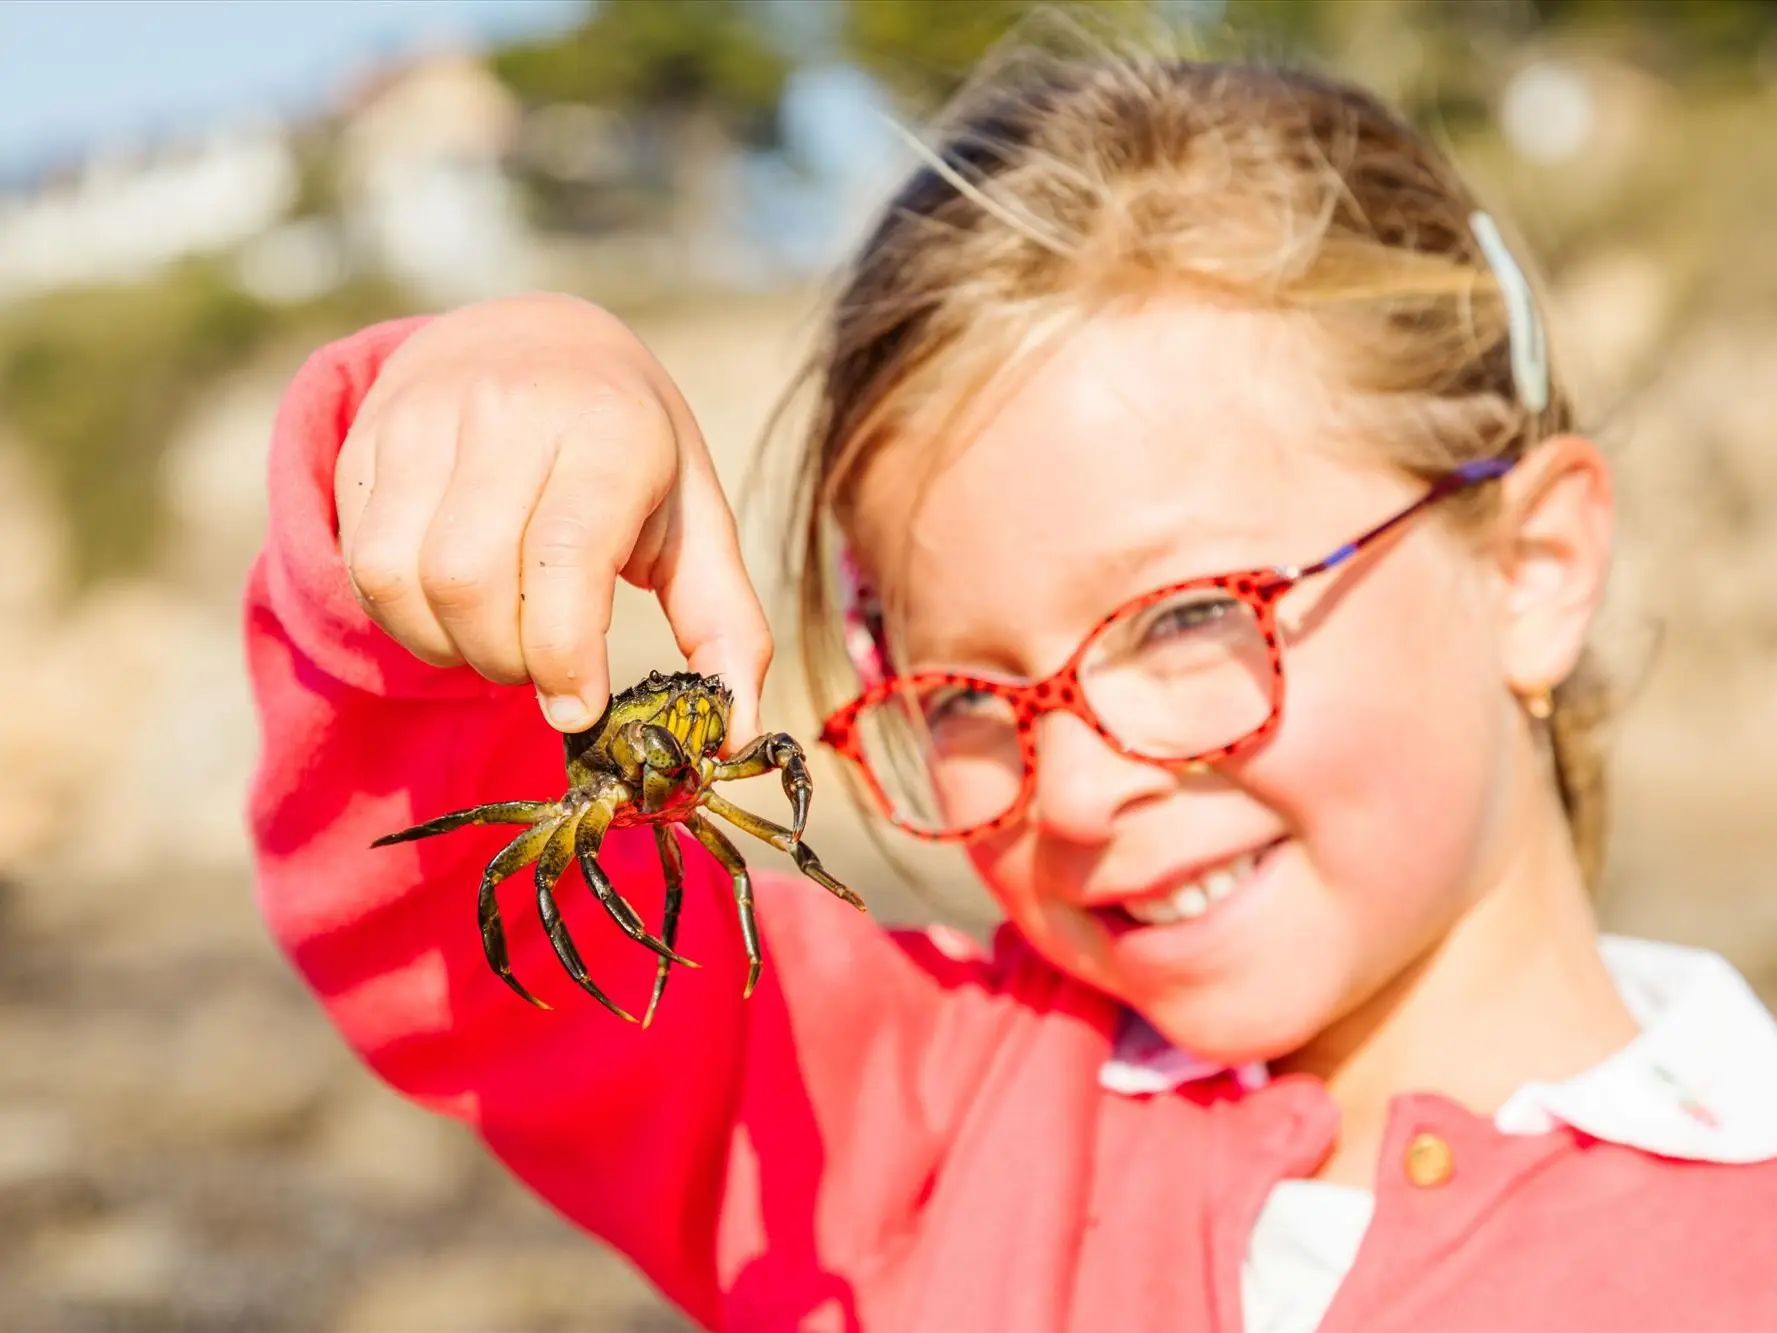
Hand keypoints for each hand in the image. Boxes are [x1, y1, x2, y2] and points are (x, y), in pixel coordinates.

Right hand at [334, 292, 771, 741]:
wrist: (534, 335)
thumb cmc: (632, 450)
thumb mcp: (696, 520)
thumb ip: (726, 627)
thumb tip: (738, 738)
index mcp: (608, 428)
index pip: (564, 555)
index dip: (564, 654)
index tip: (580, 708)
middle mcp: (509, 409)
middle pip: (469, 580)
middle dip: (505, 659)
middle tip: (541, 668)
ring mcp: (423, 417)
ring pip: (400, 577)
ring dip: (446, 645)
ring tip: (496, 636)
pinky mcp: (366, 440)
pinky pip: (361, 564)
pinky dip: (404, 617)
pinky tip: (451, 603)